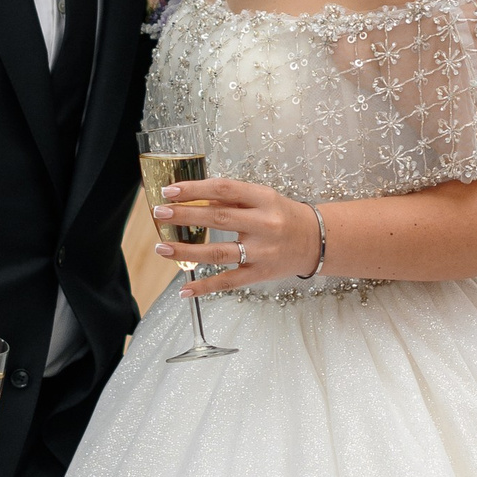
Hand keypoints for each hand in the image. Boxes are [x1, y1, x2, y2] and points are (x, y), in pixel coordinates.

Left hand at [153, 177, 323, 294]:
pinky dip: (205, 286)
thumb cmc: (284, 216)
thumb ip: (232, 199)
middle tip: (160, 213)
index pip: (224, 189)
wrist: (316, 241)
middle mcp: (264, 225)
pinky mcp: (259, 274)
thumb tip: (195, 198)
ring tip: (162, 248)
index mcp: (264, 199)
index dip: (195, 189)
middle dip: (185, 215)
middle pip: (218, 218)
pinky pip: (228, 281)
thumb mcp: (263, 198)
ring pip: (218, 253)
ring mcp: (261, 252)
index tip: (170, 190)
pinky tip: (185, 288)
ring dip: (186, 251)